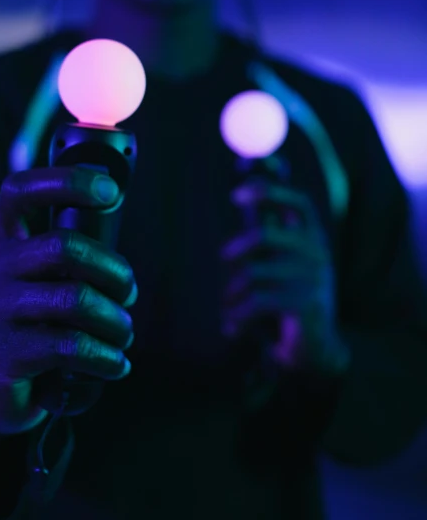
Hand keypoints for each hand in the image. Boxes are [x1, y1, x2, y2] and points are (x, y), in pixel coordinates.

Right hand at [0, 167, 137, 435]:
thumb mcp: (37, 284)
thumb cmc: (30, 327)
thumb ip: (68, 262)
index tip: (110, 189)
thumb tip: (123, 270)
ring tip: (123, 333)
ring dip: (115, 319)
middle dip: (113, 270)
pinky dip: (106, 356)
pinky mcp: (2, 357)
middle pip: (64, 246)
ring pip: (75, 300)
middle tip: (129, 293)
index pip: (20, 191)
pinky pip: (72, 346)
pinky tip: (115, 363)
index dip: (66, 181)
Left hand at [221, 180, 349, 378]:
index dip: (269, 191)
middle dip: (235, 249)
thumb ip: (269, 233)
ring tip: (228, 309)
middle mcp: (316, 253)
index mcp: (313, 238)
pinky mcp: (305, 304)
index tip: (236, 194)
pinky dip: (237, 316)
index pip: (298, 203)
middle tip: (224, 259)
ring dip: (231, 294)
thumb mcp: (284, 263)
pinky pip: (256, 301)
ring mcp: (312, 279)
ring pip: (252, 273)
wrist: (319, 350)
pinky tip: (232, 329)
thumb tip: (243, 192)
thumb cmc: (291, 301)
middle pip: (263, 235)